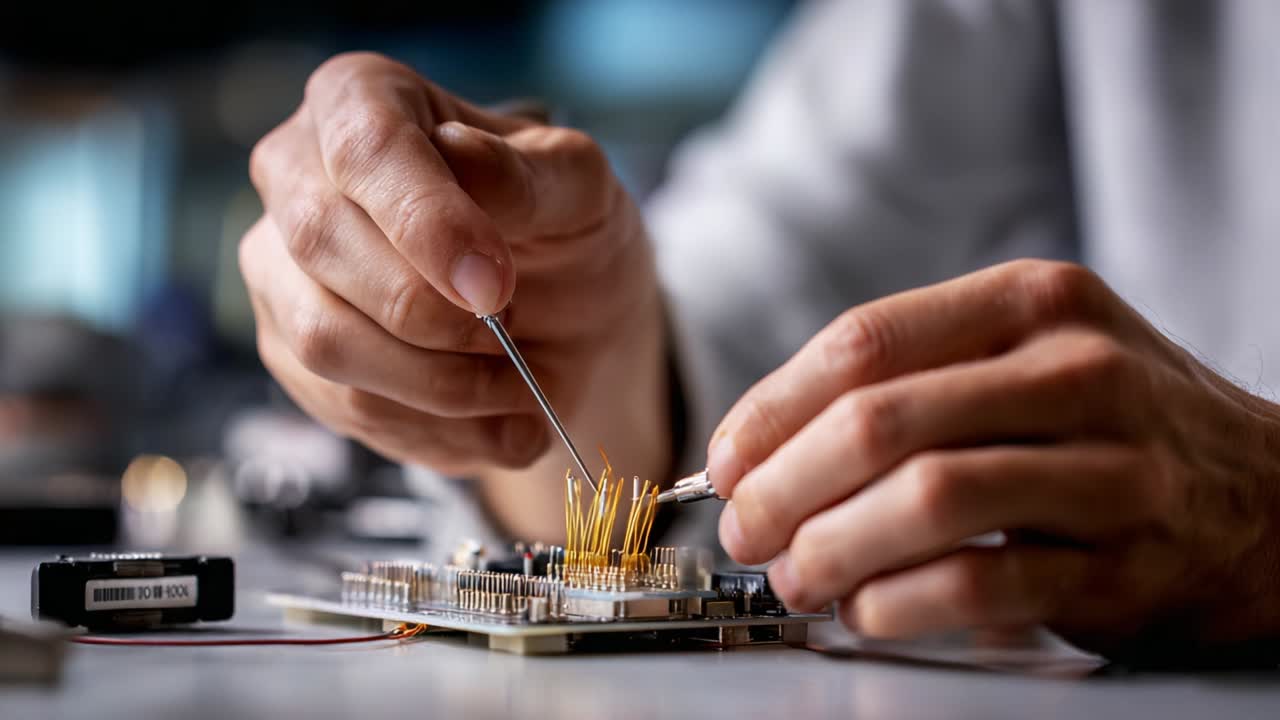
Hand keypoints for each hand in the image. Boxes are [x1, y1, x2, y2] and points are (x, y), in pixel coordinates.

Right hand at [241, 53, 666, 490]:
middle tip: (515, 332)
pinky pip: (348, 408)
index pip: (366, 147)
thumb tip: (459, 156)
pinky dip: (440, 430)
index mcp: (362, 99)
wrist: (565, 314)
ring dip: (441, 385)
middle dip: (434, 313)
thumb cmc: (561, 228)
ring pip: (326, 341)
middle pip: (321, 242)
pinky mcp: (293, 353)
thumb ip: (527, 173)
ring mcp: (281, 269)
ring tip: (521, 387)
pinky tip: (501, 423)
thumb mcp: (577, 189)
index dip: (426, 221)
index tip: (495, 286)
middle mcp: (297, 175)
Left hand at [709, 259, 1279, 663]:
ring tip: (792, 574)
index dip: (772, 408)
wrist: (1266, 497)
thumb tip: (763, 446)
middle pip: (881, 422)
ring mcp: (1110, 467)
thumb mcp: (1028, 355)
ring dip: (831, 548)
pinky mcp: (1124, 564)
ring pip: (927, 501)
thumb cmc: (1111, 423)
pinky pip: (981, 585)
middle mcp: (1076, 371)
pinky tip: (864, 610)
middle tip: (743, 527)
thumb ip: (912, 380)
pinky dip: (897, 604)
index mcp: (1033, 302)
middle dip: (784, 486)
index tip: (725, 459)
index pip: (864, 343)